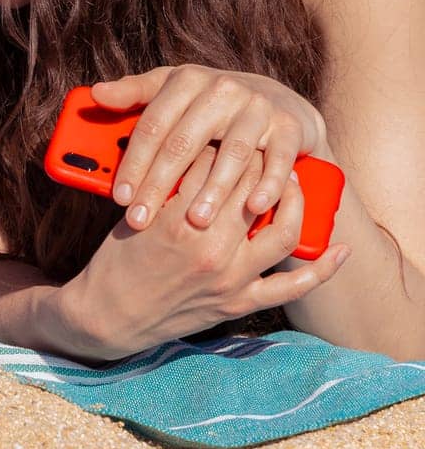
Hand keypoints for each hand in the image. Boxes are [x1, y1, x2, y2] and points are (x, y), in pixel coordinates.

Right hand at [60, 145, 347, 358]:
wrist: (108, 316)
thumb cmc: (115, 261)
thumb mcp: (133, 215)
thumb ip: (167, 188)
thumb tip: (197, 155)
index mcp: (176, 222)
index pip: (213, 168)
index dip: (221, 142)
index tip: (224, 132)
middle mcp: (209, 249)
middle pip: (251, 192)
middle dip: (258, 162)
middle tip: (261, 144)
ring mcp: (230, 279)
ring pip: (282, 232)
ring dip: (294, 202)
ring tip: (292, 182)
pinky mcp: (239, 302)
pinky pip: (292, 287)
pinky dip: (322, 269)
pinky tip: (340, 249)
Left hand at [92, 65, 328, 231]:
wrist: (278, 101)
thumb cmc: (209, 103)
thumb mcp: (172, 89)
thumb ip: (133, 93)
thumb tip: (95, 93)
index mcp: (186, 80)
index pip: (152, 126)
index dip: (133, 162)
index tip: (119, 197)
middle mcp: (222, 89)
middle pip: (183, 143)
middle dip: (159, 185)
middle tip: (141, 219)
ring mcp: (258, 107)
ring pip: (230, 154)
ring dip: (213, 190)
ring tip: (194, 222)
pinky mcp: (289, 126)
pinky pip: (277, 158)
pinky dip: (268, 184)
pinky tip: (255, 208)